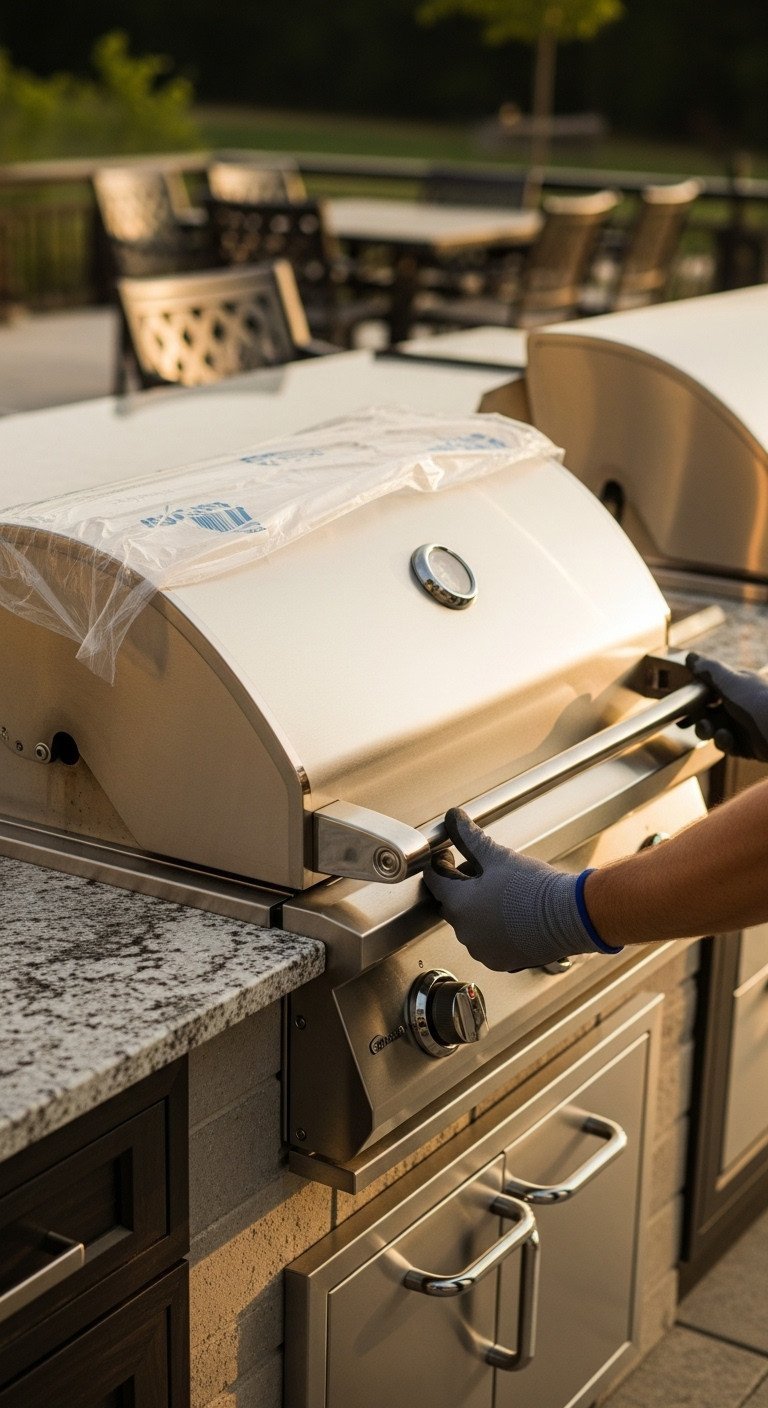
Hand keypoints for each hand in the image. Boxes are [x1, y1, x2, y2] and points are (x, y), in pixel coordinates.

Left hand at [421, 808, 618, 970]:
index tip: (450, 856)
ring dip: (477, 909)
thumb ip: (470, 837)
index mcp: (459, 904)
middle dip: (461, 886)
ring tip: (501, 893)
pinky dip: (493, 929)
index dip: (441, 864)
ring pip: (469, 924)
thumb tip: (452, 817)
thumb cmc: (534, 887)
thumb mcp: (498, 856)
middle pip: (451, 903)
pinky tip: (510, 915)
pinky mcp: (500, 961)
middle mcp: (465, 932)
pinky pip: (487, 942)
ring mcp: (482, 950)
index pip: (434, 880)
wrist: (570, 916)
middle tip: (482, 871)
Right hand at [685, 654, 767, 760]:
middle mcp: (740, 704)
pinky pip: (727, 744)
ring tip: (710, 730)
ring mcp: (744, 726)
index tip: (680, 703)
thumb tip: (690, 656)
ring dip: (708, 730)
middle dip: (698, 716)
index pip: (710, 687)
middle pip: (708, 711)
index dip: (693, 695)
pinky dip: (723, 742)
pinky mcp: (747, 746)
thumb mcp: (733, 683)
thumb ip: (709, 670)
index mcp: (738, 685)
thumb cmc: (762, 704)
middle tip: (687, 722)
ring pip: (715, 729)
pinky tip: (726, 738)